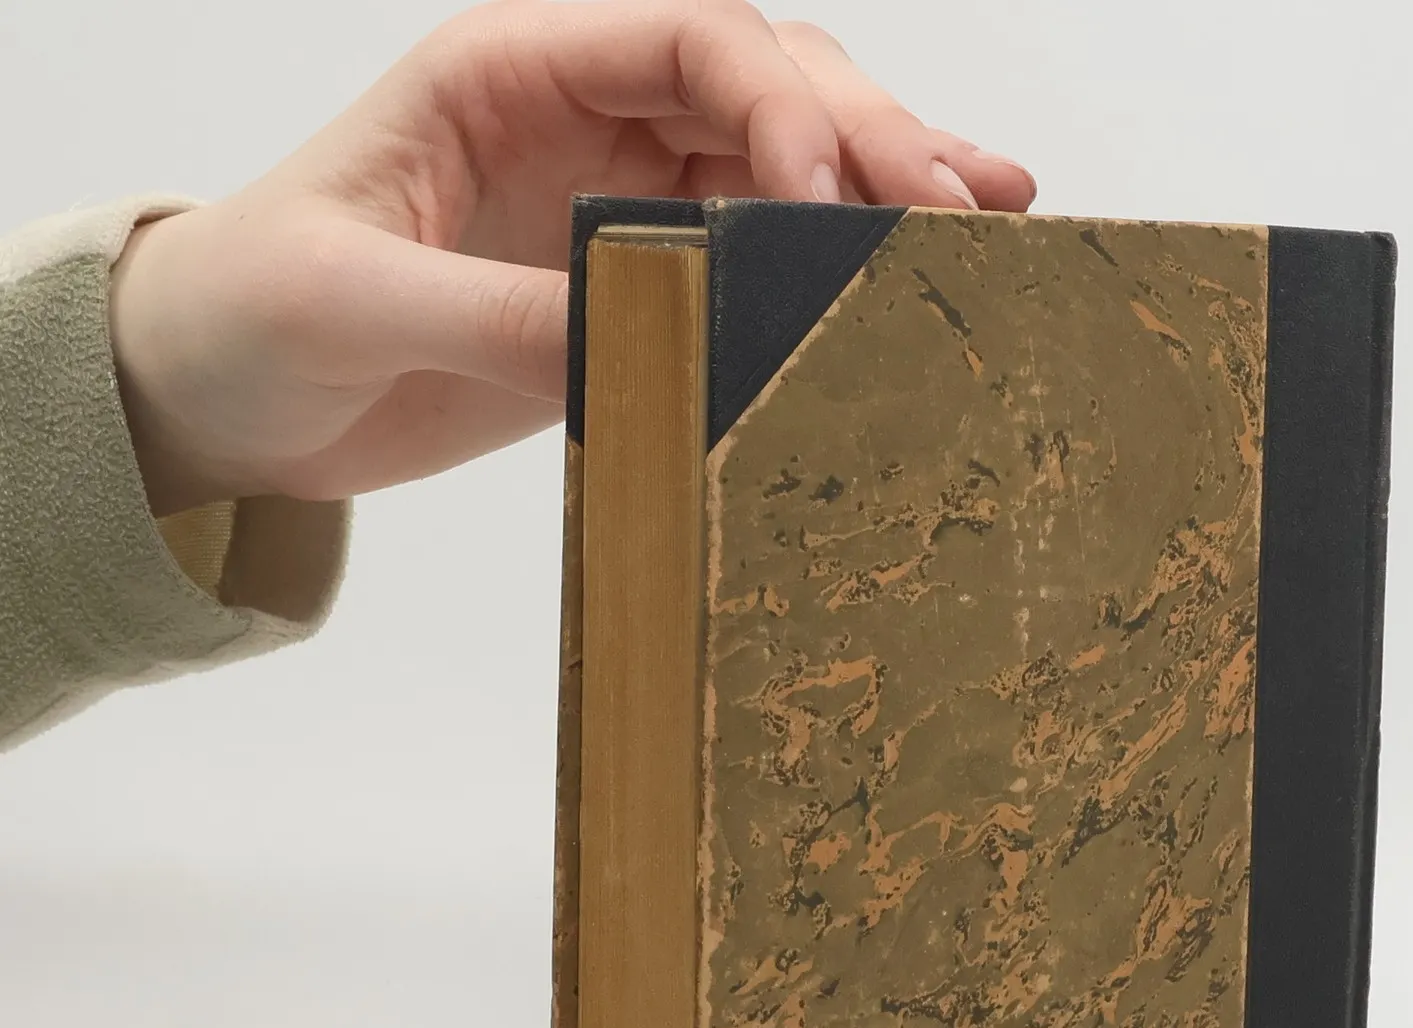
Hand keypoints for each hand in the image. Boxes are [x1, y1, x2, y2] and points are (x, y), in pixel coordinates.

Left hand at [108, 1, 1036, 516]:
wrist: (224, 396)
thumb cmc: (251, 314)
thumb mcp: (351, 304)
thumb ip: (495, 315)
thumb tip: (640, 342)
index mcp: (511, 70)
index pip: (688, 41)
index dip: (781, 104)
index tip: (828, 203)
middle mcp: (584, 115)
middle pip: (766, 89)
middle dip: (871, 138)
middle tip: (964, 208)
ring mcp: (618, 198)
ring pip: (785, 165)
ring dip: (881, 191)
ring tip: (983, 227)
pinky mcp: (633, 283)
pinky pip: (757, 260)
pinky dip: (835, 270)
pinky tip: (906, 282)